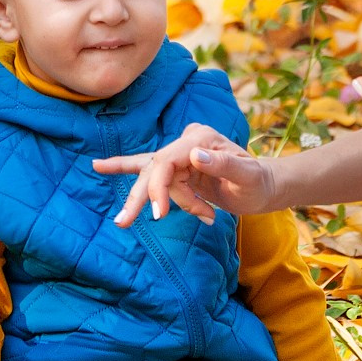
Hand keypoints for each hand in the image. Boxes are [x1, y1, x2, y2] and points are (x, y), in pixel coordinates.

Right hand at [92, 122, 279, 225]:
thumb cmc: (258, 183)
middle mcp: (186, 142)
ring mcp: (180, 154)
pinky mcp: (177, 168)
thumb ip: (223, 164)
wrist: (263, 187)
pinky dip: (124, 169)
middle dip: (142, 198)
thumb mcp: (248, 177)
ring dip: (156, 202)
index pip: (167, 162)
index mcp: (200, 138)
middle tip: (123, 222)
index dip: (159, 188)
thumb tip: (194, 155)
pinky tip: (99, 166)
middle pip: (154, 169)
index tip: (159, 215)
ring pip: (152, 178)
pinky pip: (148, 170)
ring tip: (149, 220)